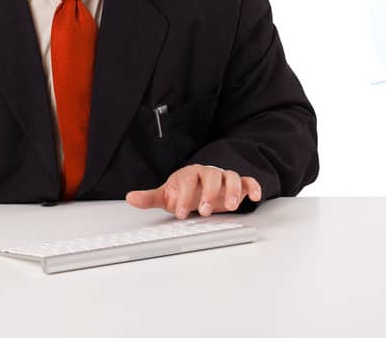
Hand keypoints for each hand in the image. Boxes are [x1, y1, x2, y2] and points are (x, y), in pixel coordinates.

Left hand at [125, 164, 261, 218]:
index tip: (179, 213)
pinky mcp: (238, 184)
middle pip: (211, 176)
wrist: (200, 186)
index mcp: (189, 174)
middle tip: (204, 211)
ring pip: (231, 177)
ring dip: (232, 191)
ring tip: (231, 207)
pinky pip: (248, 181)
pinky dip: (253, 187)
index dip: (183, 196)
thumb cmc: (184, 191)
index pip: (187, 181)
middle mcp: (208, 173)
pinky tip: (255, 197)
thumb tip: (130, 198)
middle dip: (209, 194)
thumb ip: (150, 198)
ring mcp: (224, 177)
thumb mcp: (166, 195)